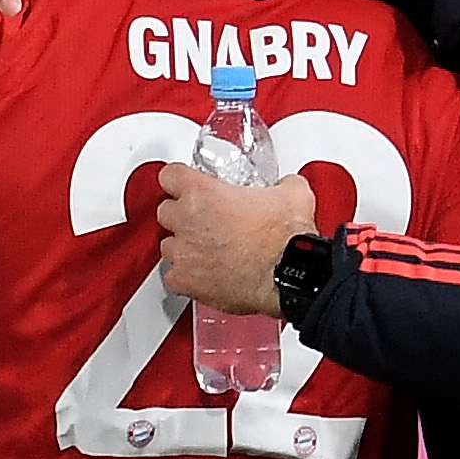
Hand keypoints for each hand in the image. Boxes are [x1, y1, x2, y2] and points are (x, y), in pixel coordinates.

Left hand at [155, 164, 316, 315]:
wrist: (292, 277)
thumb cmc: (287, 240)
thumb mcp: (293, 195)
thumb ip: (281, 185)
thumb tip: (287, 187)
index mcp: (203, 192)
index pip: (170, 176)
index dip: (180, 180)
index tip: (187, 185)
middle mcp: (187, 221)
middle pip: (166, 210)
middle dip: (183, 214)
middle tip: (207, 219)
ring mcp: (184, 253)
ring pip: (168, 245)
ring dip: (185, 245)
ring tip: (209, 249)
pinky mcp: (187, 282)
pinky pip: (174, 276)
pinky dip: (186, 276)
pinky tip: (205, 273)